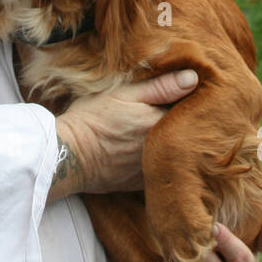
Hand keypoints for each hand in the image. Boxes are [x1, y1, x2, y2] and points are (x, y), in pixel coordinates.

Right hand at [50, 69, 198, 200]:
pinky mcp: (139, 183)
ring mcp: (152, 169)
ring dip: (167, 143)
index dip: (185, 101)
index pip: (187, 110)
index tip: (181, 94)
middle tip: (165, 111)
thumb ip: (160, 86)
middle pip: (181, 133)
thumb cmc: (92, 119)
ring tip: (149, 131)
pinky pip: (155, 170)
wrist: (67, 156)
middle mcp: (163, 150)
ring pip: (169, 152)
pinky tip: (138, 151)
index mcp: (162, 123)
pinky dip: (153, 161)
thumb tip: (194, 78)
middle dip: (178, 123)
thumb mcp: (123, 93)